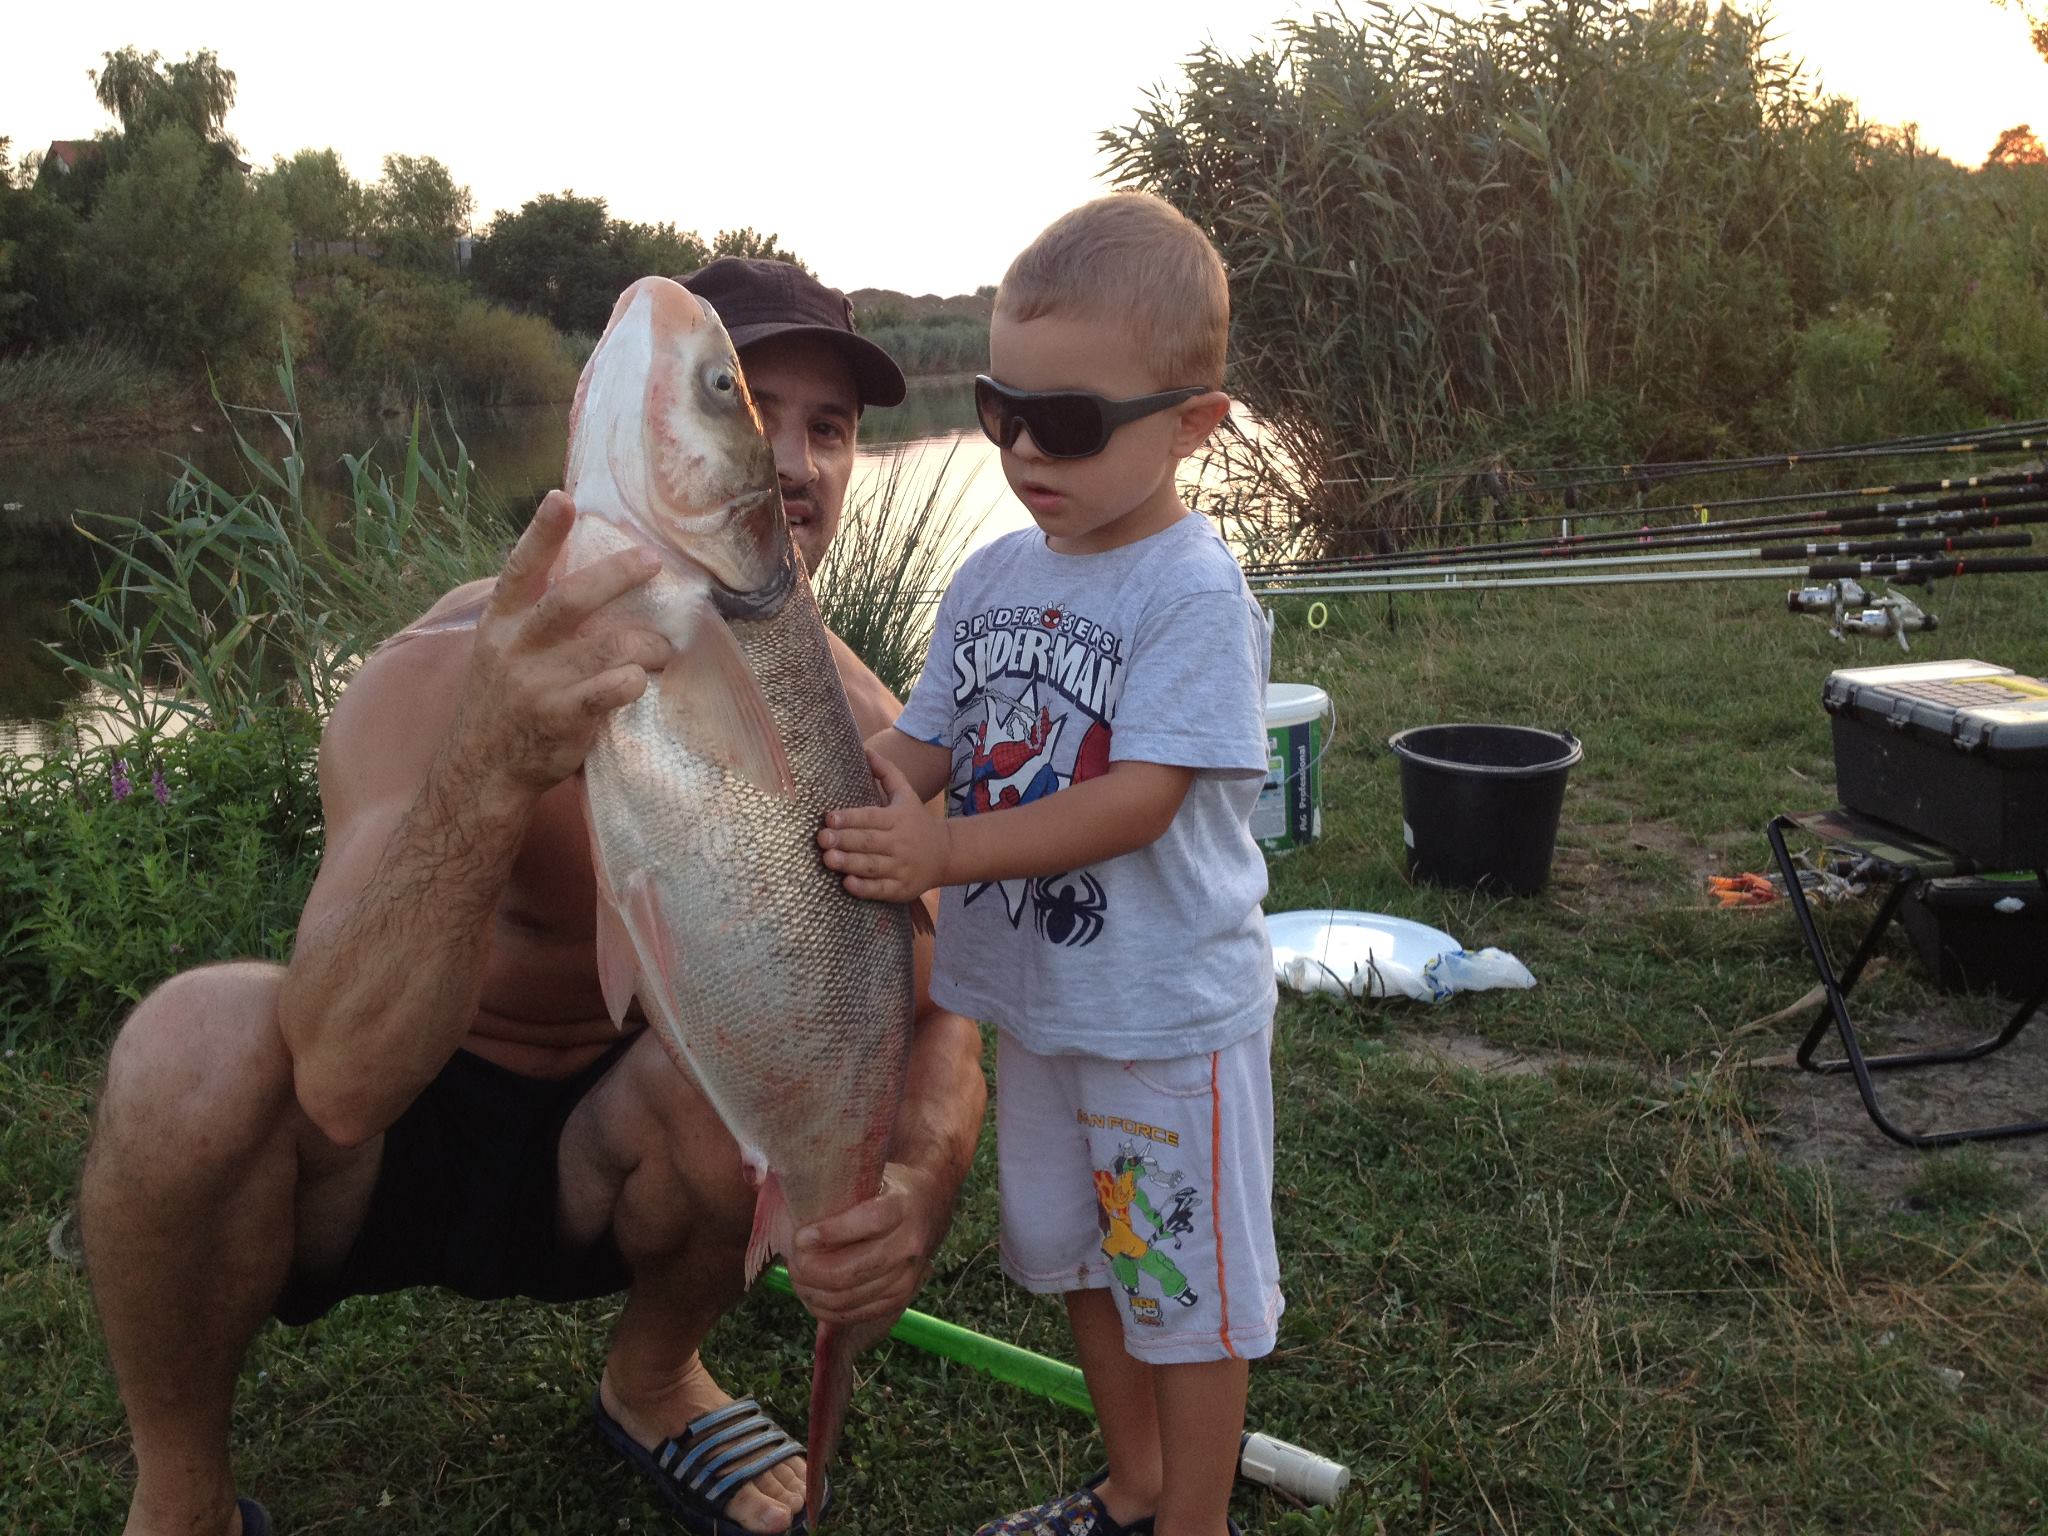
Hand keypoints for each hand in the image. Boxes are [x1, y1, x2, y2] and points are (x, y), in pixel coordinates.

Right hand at [445, 492, 672, 796]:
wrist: (483, 769)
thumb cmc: (507, 701)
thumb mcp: (503, 650)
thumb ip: (537, 617)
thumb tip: (593, 576)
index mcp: (501, 623)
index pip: (521, 569)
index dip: (542, 533)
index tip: (562, 498)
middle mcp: (516, 647)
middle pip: (570, 600)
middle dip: (616, 575)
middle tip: (652, 561)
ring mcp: (537, 683)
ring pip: (606, 645)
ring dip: (646, 643)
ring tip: (663, 648)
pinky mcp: (559, 718)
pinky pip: (605, 691)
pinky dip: (630, 681)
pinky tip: (640, 680)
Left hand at [785, 1163, 940, 1325]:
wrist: (927, 1206)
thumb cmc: (886, 1189)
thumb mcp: (870, 1175)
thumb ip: (839, 1188)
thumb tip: (785, 1197)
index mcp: (902, 1206)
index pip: (869, 1222)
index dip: (831, 1233)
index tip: (801, 1236)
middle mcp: (909, 1243)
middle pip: (853, 1270)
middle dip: (812, 1271)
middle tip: (793, 1261)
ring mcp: (908, 1276)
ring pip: (851, 1297)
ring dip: (814, 1292)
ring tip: (797, 1277)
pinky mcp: (901, 1298)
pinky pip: (858, 1313)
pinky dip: (828, 1310)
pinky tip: (811, 1295)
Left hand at [817, 750, 951, 901]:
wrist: (946, 854)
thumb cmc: (916, 821)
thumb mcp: (906, 794)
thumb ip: (886, 772)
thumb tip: (865, 750)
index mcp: (898, 818)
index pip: (871, 817)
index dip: (850, 818)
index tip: (829, 818)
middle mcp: (900, 843)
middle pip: (869, 841)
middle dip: (844, 840)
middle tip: (821, 839)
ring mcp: (901, 867)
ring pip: (872, 866)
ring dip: (849, 863)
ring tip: (828, 859)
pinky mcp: (901, 889)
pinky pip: (881, 890)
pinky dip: (864, 887)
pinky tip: (847, 883)